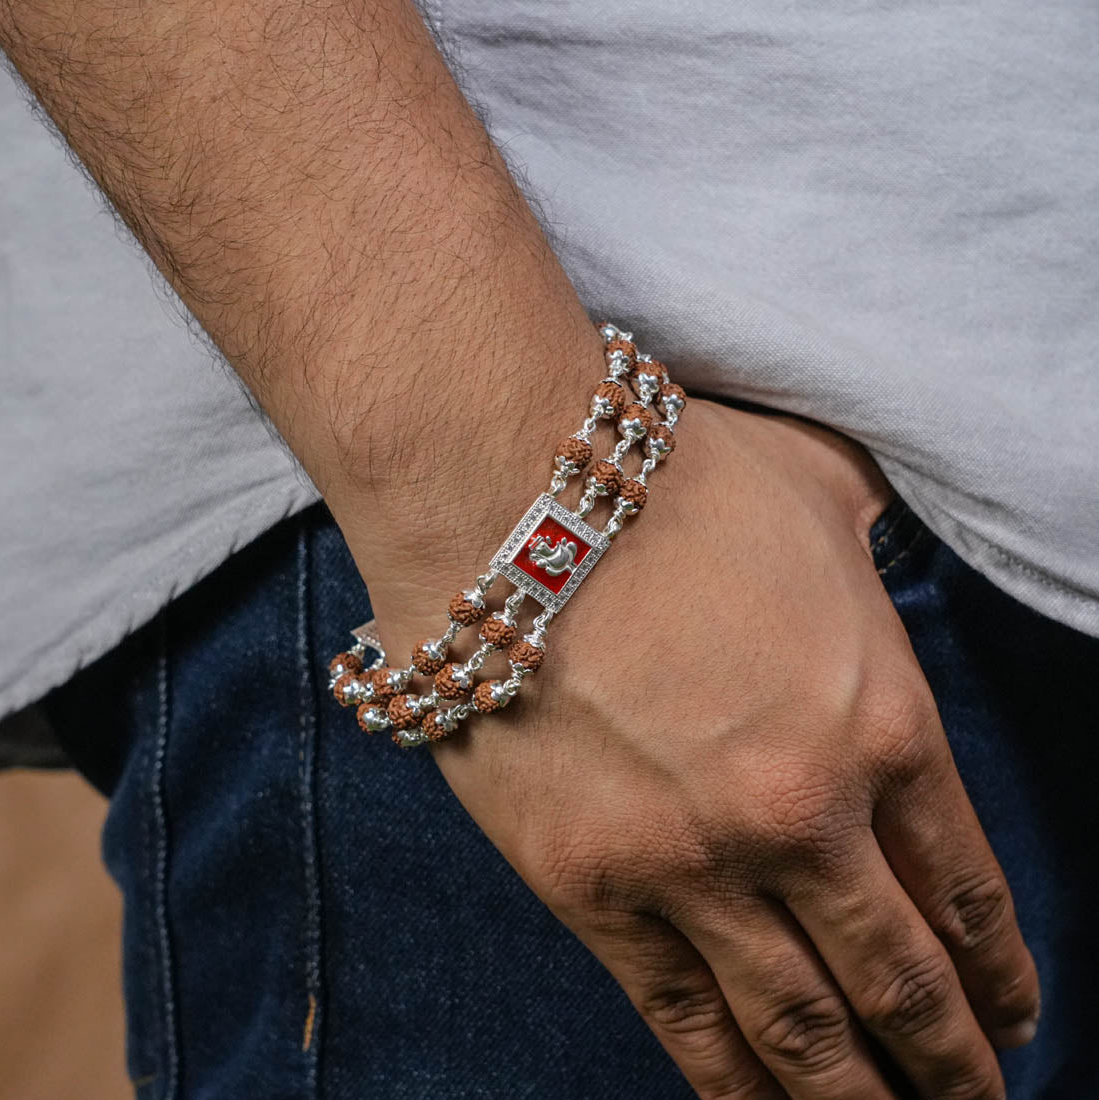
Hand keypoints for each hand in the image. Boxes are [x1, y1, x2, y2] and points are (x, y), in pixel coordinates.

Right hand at [369, 399, 1039, 1099]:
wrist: (513, 499)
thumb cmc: (671, 482)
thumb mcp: (819, 492)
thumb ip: (872, 546)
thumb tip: (874, 555)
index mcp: (880, 722)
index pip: (966, 885)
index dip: (998, 966)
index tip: (1012, 1014)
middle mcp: (803, 816)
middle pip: (898, 977)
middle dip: (949, 1058)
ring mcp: (694, 864)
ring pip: (797, 1024)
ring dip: (854, 1096)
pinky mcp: (590, 888)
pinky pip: (678, 1016)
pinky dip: (731, 1083)